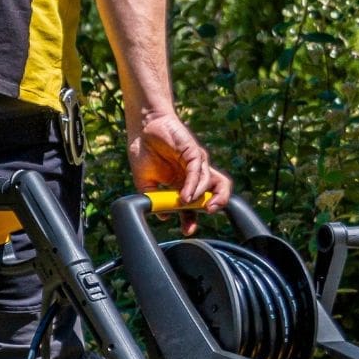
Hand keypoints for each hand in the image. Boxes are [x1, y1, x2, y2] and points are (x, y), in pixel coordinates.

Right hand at [126, 109, 232, 235]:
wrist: (141, 129)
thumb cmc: (143, 151)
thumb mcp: (146, 183)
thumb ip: (155, 200)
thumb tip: (163, 217)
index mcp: (183, 183)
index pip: (195, 204)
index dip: (193, 218)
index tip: (187, 229)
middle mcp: (194, 175)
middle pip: (217, 192)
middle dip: (216, 206)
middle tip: (204, 215)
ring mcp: (197, 164)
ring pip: (216, 183)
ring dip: (204, 198)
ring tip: (188, 205)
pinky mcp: (195, 153)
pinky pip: (199, 172)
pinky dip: (194, 186)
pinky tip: (185, 196)